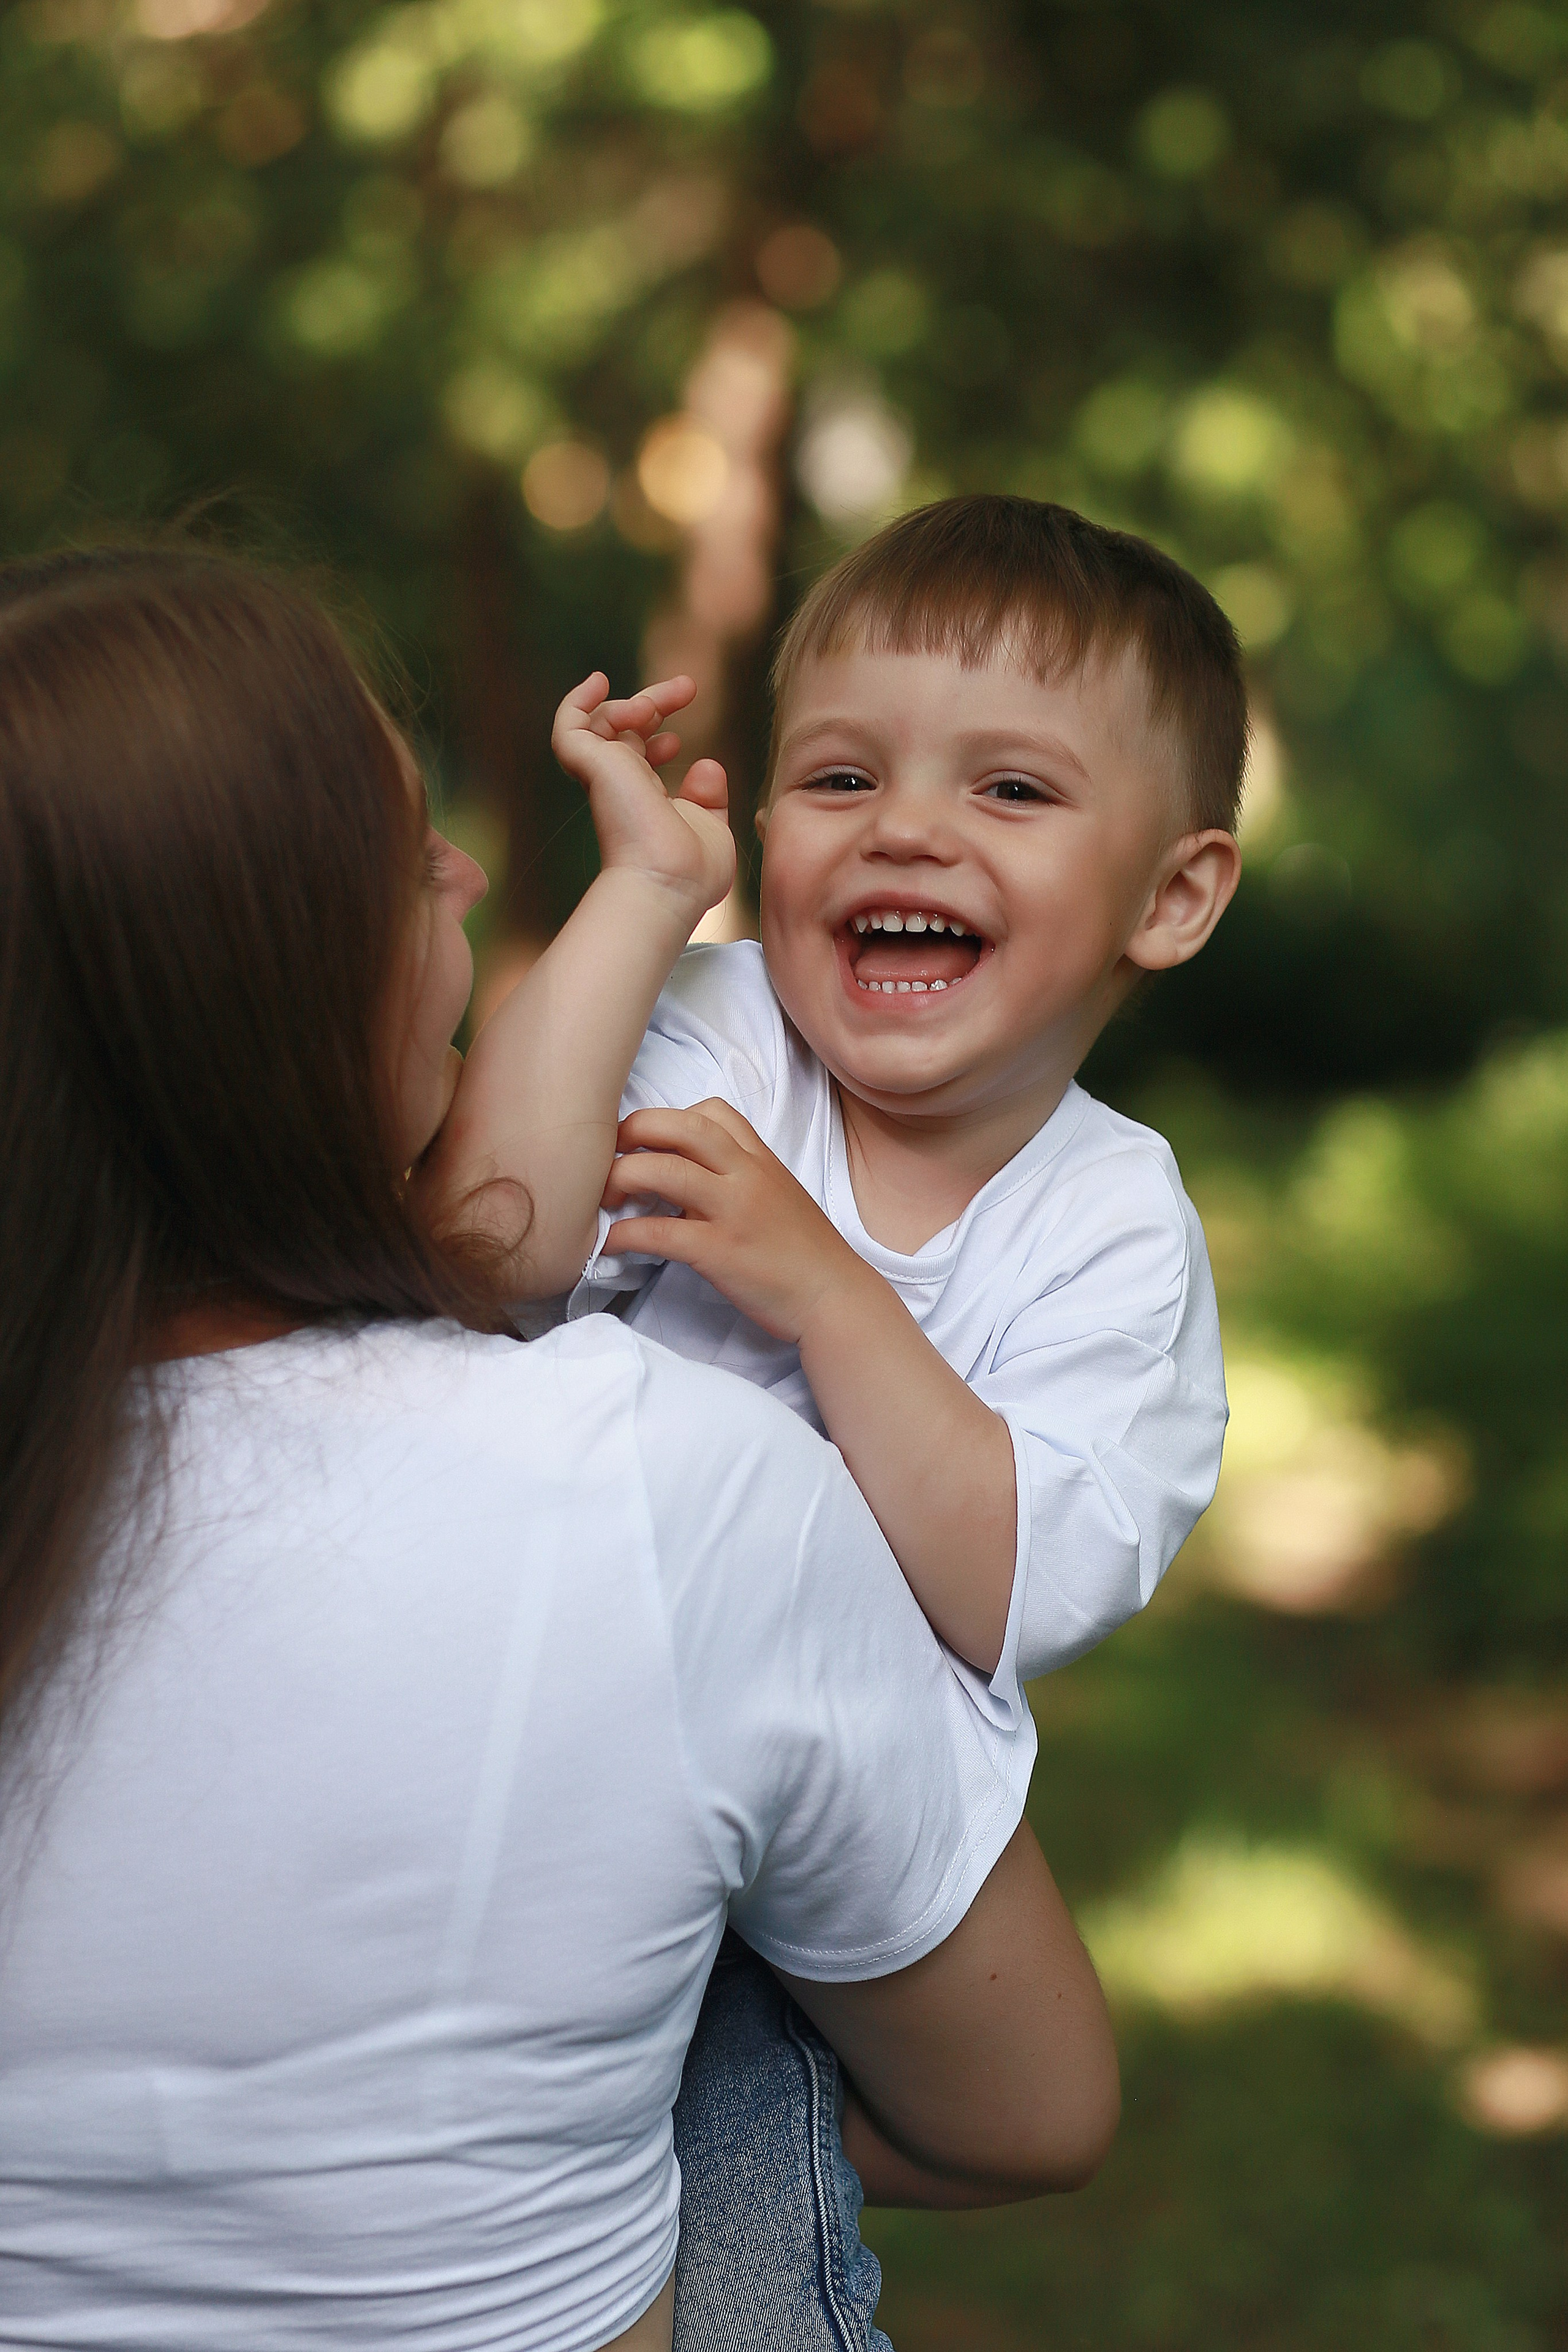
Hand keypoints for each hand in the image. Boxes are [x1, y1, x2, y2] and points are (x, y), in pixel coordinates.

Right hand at [552, 671, 733, 917]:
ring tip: (657, 703)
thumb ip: (710, 798)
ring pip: (601, 725)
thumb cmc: (693, 870)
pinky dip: (578, 700)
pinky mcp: (590, 765)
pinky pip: (569, 726)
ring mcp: (603, 777)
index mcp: (644, 804)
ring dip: (632, 703)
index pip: (639, 761)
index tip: (676, 742)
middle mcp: (620, 789)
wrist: (668, 880)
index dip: (657, 741)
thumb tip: (707, 763)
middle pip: (624, 735)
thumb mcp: (712, 828)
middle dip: (654, 704)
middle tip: (689, 687)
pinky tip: (599, 680)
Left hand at [600, 1098, 873, 1343]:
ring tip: (604, 1196)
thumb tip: (683, 1179)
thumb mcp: (776, 1195)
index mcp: (759, 1160)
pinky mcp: (719, 1252)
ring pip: (663, 1171)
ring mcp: (733, 1212)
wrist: (834, 1296)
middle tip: (608, 1154)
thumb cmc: (803, 1251)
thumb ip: (736, 1177)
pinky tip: (608, 1243)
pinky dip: (624, 1234)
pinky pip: (659, 1232)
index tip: (649, 1141)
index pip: (711, 1112)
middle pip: (680, 1126)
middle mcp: (746, 1176)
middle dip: (634, 1130)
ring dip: (621, 1177)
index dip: (670, 1118)